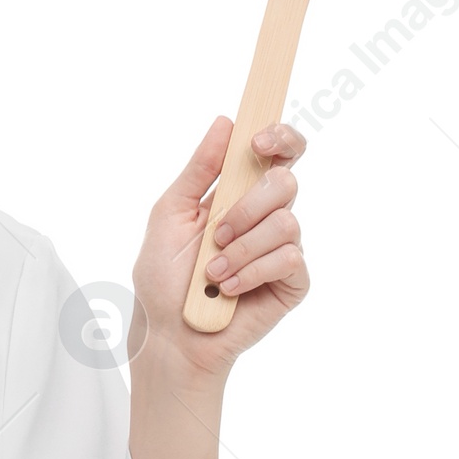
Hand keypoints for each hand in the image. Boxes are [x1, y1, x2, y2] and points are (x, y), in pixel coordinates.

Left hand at [133, 116, 309, 379]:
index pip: (278, 153)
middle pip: (286, 181)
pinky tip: (229, 290)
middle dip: (248, 205)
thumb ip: (198, 170)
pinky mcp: (293, 282)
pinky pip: (289, 258)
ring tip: (213, 273)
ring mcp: (281, 249)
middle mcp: (266, 218)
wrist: (170, 336)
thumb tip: (225, 122)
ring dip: (242, 248)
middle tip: (217, 233)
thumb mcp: (169, 214)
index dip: (280, 138)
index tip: (258, 141)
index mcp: (240, 195)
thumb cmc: (165, 280)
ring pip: (286, 222)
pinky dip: (252, 272)